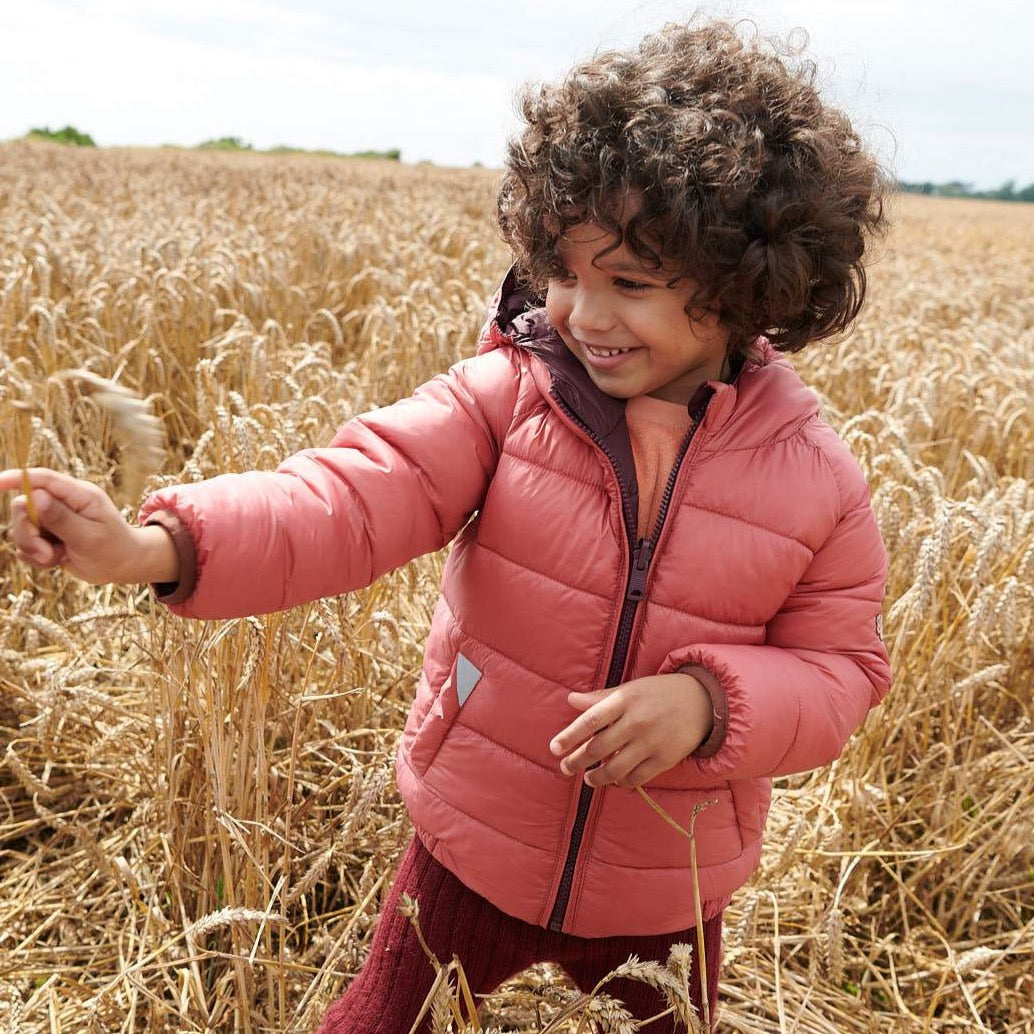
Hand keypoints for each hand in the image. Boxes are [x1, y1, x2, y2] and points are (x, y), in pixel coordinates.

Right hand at [0, 467, 176, 584]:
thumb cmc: (114, 549)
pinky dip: (37, 557)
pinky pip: (27, 545)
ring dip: (34, 548)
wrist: (124, 567)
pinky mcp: (49, 535)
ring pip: (22, 528)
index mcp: (79, 495)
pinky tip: (57, 560)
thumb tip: (36, 496)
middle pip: (24, 507)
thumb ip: (61, 518)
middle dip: (28, 533)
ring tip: (56, 557)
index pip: (43, 479)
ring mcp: (55, 519)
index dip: (17, 479)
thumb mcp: (89, 536)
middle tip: (47, 553)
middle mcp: (64, 503)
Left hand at [549, 674, 713, 788]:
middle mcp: (636, 722)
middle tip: (566, 768)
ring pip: (616, 769)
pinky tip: (615, 780)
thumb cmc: (659, 693)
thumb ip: (600, 698)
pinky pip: (637, 778)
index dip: (570, 735)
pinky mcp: (665, 759)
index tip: (554, 748)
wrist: (702, 701)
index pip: (590, 720)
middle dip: (577, 761)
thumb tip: (571, 700)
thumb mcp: (630, 689)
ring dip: (597, 777)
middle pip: (599, 748)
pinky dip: (622, 782)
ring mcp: (651, 743)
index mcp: (624, 701)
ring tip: (589, 778)